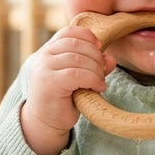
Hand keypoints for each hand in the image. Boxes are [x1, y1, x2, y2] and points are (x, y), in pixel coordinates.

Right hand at [21, 26, 113, 154]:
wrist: (45, 122)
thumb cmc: (63, 99)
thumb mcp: (79, 78)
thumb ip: (93, 66)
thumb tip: (110, 58)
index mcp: (48, 50)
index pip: (69, 32)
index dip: (87, 36)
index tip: (99, 48)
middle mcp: (43, 56)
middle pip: (77, 43)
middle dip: (95, 56)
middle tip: (102, 71)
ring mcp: (44, 68)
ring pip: (79, 59)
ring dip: (96, 70)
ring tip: (99, 82)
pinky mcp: (50, 82)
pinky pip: (77, 74)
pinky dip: (93, 79)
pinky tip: (97, 88)